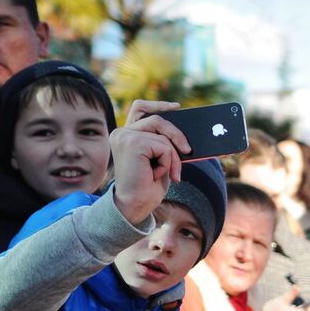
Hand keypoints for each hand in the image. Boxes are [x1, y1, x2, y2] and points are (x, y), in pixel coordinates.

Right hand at [111, 100, 190, 225]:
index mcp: (126, 135)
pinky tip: (156, 174)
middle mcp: (121, 133)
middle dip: (176, 134)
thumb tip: (185, 135)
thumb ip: (165, 143)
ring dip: (173, 157)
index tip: (176, 107)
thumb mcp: (160, 160)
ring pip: (163, 136)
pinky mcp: (132, 143)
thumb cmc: (147, 187)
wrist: (136, 205)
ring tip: (170, 173)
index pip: (140, 108)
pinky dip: (168, 162)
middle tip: (188, 150)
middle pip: (157, 119)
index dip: (159, 105)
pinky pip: (163, 146)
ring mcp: (125, 136)